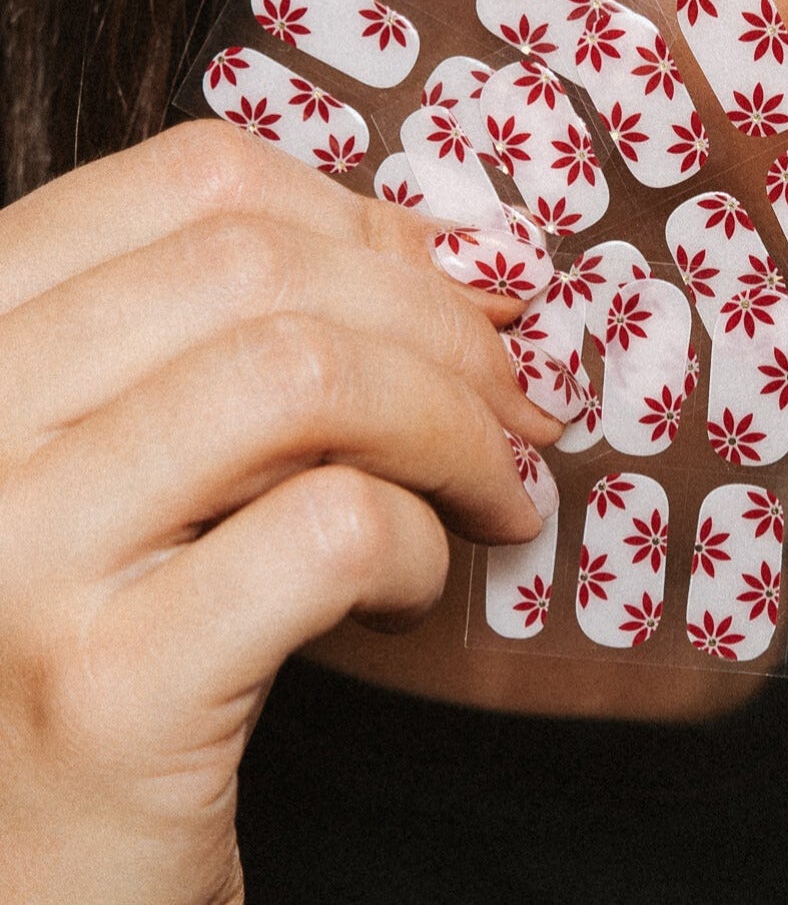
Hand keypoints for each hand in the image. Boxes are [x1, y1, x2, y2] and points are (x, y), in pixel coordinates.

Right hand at [0, 122, 559, 904]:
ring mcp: (6, 556)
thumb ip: (257, 332)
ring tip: (492, 488)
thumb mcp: (157, 449)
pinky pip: (327, 528)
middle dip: (436, 320)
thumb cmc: (115, 631)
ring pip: (300, 375)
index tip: (456, 288)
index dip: (362, 218)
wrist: (40, 874)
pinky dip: (418, 539)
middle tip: (512, 399)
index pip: (193, 177)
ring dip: (452, 423)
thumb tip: (449, 248)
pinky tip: (413, 584)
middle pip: (260, 264)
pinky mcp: (99, 696)